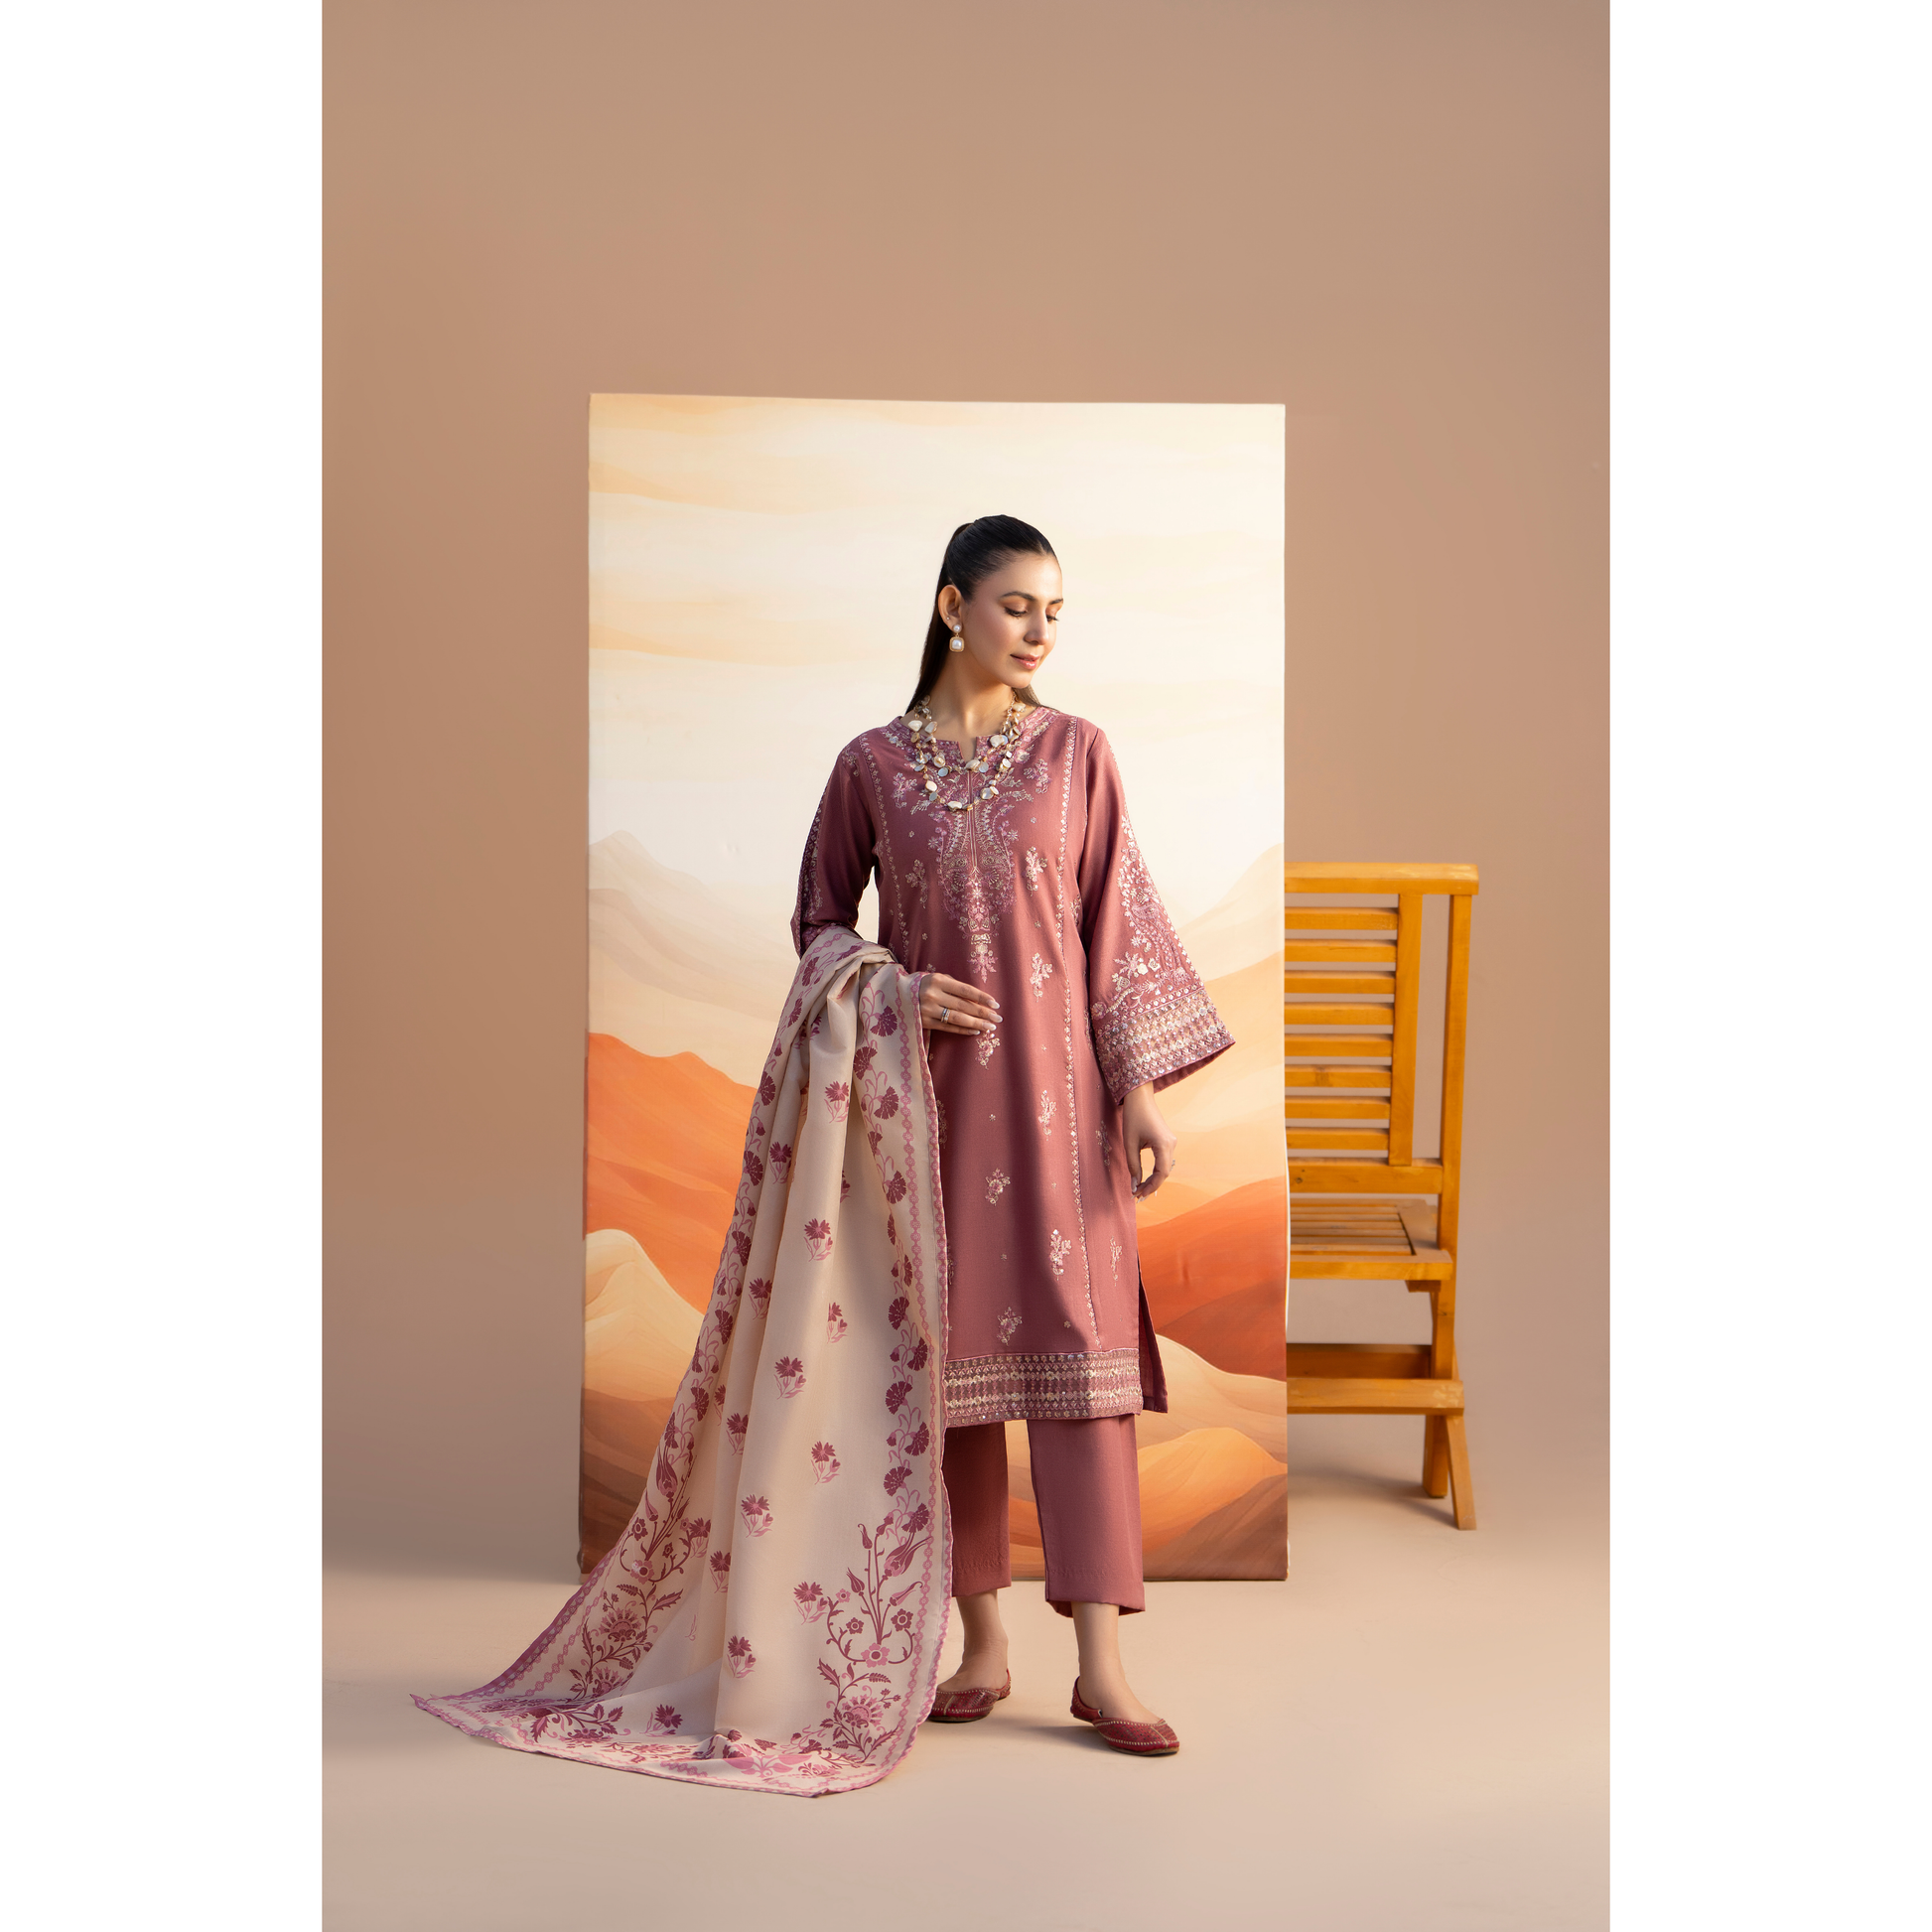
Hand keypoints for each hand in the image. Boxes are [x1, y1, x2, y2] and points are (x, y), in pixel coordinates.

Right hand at [919, 970, 999, 1036]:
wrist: (894, 994)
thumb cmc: (921, 984)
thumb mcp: (935, 978)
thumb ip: (953, 985)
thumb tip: (976, 999)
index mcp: (937, 980)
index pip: (965, 990)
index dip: (981, 998)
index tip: (995, 1004)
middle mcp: (932, 995)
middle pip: (963, 1006)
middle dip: (983, 1013)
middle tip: (997, 1018)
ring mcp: (927, 1010)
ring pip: (957, 1019)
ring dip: (976, 1024)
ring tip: (990, 1027)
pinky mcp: (924, 1023)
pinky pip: (948, 1028)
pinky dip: (963, 1030)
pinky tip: (975, 1031)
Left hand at [1121, 1083, 1177, 1198]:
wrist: (1140, 1097)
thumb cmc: (1133, 1117)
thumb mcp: (1130, 1143)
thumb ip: (1133, 1165)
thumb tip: (1134, 1185)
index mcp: (1164, 1144)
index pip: (1161, 1173)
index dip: (1150, 1187)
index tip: (1138, 1195)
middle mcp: (1172, 1144)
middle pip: (1164, 1172)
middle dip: (1151, 1186)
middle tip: (1137, 1196)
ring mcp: (1171, 1142)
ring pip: (1164, 1168)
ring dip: (1153, 1180)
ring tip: (1140, 1189)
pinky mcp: (1167, 1140)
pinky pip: (1163, 1161)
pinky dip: (1155, 1171)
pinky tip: (1146, 1178)